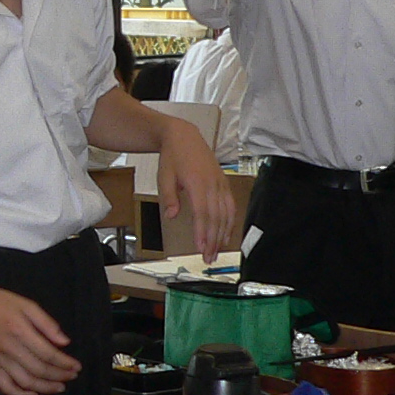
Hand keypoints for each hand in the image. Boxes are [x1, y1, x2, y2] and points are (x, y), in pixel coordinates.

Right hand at [0, 284, 79, 394]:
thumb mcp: (26, 305)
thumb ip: (46, 323)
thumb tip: (64, 342)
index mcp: (20, 331)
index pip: (48, 354)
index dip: (64, 363)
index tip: (76, 367)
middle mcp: (9, 349)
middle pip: (39, 370)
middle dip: (59, 376)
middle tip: (72, 376)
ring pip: (25, 382)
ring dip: (45, 388)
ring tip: (59, 387)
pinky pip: (6, 387)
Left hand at [158, 118, 236, 257]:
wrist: (184, 137)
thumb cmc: (173, 157)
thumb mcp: (164, 176)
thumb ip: (169, 197)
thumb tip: (171, 216)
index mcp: (196, 182)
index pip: (202, 212)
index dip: (203, 232)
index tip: (201, 248)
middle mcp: (212, 184)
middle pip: (216, 217)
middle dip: (213, 239)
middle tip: (209, 257)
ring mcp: (220, 183)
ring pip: (226, 213)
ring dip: (222, 234)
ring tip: (217, 252)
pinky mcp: (224, 183)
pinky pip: (230, 205)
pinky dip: (230, 222)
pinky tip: (226, 234)